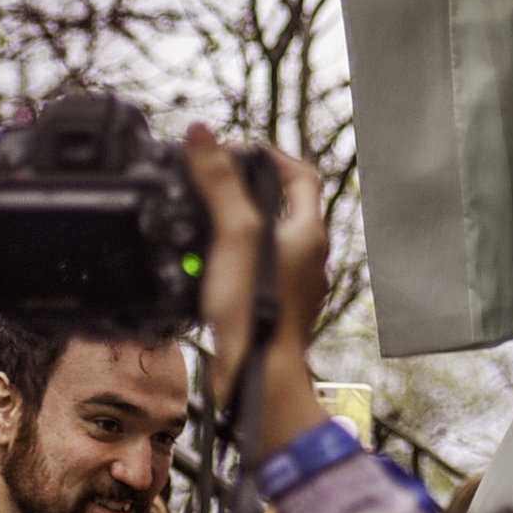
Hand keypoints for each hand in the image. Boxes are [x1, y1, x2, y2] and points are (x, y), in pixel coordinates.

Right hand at [185, 129, 331, 443]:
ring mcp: (296, 286)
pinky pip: (259, 273)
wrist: (258, 378)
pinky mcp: (276, 310)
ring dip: (241, 226)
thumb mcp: (232, 234)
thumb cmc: (254, 312)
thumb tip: (203, 134)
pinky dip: (236, 261)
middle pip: (285, 207)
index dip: (272, 155)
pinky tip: (210, 268)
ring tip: (206, 222)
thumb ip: (218, 182)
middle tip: (215, 184)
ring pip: (271, 241)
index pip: (302, 175)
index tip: (239, 151)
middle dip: (250, 190)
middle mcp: (309, 258)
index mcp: (308, 232)